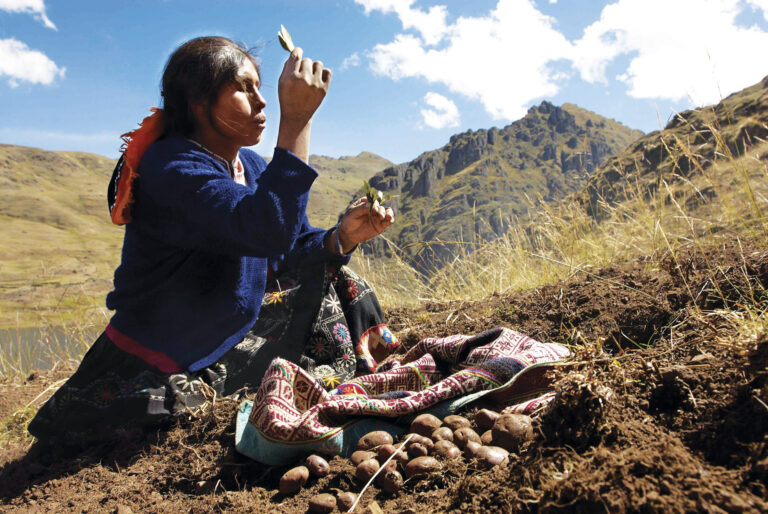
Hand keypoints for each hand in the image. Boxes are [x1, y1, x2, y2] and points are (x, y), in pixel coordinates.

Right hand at [277, 47, 330, 162]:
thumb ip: (287, 66)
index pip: (296, 54)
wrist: (297, 116)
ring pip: (318, 64)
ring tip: (310, 77)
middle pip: (307, 60)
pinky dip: (323, 73)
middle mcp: (304, 79)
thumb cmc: (287, 96)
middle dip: (304, 65)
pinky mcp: (324, 89)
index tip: (298, 53)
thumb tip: (296, 51)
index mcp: (291, 77)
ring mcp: (315, 84)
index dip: (297, 52)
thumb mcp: (282, 81)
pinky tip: (317, 79)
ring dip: (314, 68)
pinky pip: (327, 71)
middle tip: (302, 75)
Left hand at [337, 197, 394, 251]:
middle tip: (378, 215)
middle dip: (381, 210)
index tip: (374, 209)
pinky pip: (388, 221)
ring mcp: (378, 216)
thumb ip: (361, 208)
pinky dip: (391, 219)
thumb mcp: (352, 213)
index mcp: (366, 203)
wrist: (349, 235)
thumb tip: (370, 204)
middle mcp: (373, 208)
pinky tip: (389, 220)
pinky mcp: (381, 225)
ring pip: (387, 211)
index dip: (375, 204)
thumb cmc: (349, 221)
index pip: (373, 200)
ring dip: (389, 213)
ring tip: (387, 217)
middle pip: (381, 206)